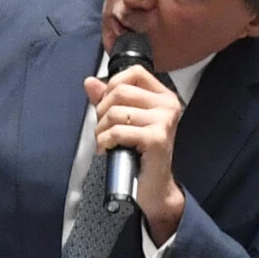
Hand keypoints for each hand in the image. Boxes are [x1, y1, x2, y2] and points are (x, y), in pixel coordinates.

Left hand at [88, 64, 187, 242]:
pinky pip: (117, 131)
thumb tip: (90, 81)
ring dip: (102, 129)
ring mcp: (165, 121)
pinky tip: (109, 149)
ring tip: (108, 140)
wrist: (152, 185)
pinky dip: (105, 140)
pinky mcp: (157, 139)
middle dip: (102, 111)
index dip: (113, 84)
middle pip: (119, 91)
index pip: (134, 72)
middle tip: (106, 128)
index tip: (108, 103)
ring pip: (115, 112)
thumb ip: (107, 98)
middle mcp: (168, 106)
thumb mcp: (122, 119)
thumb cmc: (137, 151)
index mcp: (163, 97)